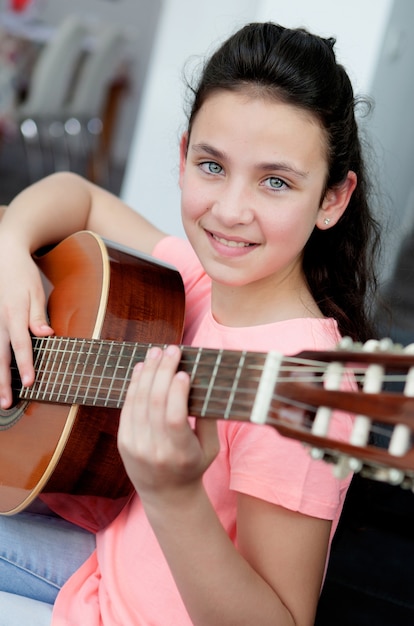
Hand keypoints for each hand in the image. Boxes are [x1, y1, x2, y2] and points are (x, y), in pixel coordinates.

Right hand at [0, 243, 52, 407]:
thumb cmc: (22, 274)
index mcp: (14, 315)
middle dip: (3, 382)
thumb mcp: (35, 291)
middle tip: (6, 403)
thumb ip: (38, 315)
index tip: (29, 383)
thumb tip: (46, 335)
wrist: (3, 254)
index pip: (21, 346)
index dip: (26, 365)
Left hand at [118, 345, 219, 505]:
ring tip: (156, 352)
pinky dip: (134, 385)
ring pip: (138, 401)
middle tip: (171, 350)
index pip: (174, 418)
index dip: (177, 392)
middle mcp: (154, 450)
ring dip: (147, 372)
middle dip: (163, 371)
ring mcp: (135, 446)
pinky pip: (127, 408)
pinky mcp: (123, 442)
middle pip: (154, 403)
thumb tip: (205, 382)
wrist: (166, 495)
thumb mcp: (211, 448)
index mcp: (180, 454)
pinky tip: (141, 369)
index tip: (184, 372)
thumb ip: (208, 418)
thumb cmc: (194, 466)